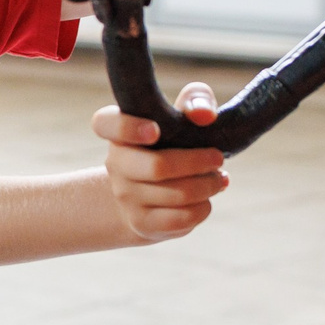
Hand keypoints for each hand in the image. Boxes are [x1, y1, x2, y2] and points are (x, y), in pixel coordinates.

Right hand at [92, 81, 227, 242]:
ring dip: (207, 185)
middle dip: (198, 162)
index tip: (155, 130)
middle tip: (218, 158)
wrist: (147, 196)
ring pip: (177, 194)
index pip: (106, 124)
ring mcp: (126, 196)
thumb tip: (204, 114)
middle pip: (158, 167)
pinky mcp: (141, 223)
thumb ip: (195, 101)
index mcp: (119, 132)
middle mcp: (116, 164)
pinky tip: (206, 199)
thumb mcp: (181, 115)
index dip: (128, 128)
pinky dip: (203, 208)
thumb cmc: (171, 144)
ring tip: (218, 179)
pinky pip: (181, 218)